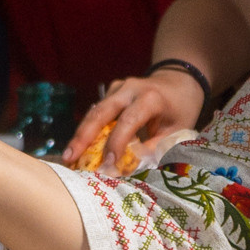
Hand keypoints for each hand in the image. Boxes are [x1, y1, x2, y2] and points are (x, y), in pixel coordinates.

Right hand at [65, 72, 205, 172]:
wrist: (180, 80)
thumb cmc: (181, 109)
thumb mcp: (176, 131)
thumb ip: (153, 148)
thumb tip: (128, 170)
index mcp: (150, 97)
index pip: (128, 121)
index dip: (116, 143)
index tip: (107, 165)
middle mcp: (130, 89)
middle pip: (101, 112)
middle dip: (83, 137)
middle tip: (69, 158)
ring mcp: (118, 88)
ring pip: (94, 112)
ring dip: (81, 135)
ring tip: (68, 157)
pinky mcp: (111, 92)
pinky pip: (97, 112)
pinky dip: (88, 130)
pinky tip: (79, 147)